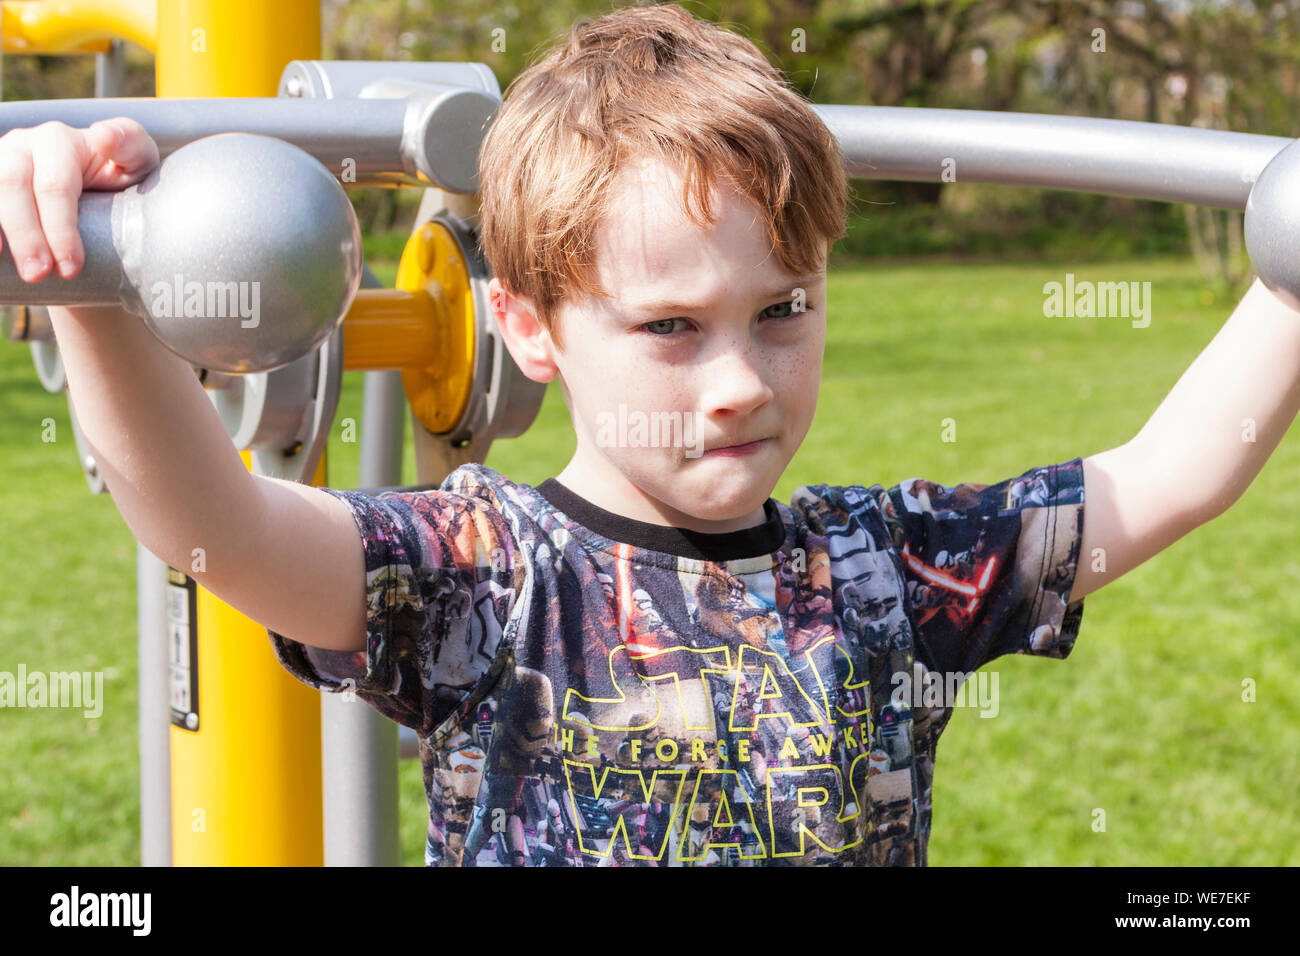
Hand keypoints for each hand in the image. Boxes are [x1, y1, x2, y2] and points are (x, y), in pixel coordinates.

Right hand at [0, 118, 158, 282]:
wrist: (98, 185)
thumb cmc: (122, 173)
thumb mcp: (136, 158)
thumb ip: (129, 143)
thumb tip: (103, 135)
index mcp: (59, 141)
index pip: (54, 186)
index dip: (60, 228)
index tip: (71, 267)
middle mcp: (23, 146)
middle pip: (14, 188)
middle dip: (27, 237)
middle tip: (41, 275)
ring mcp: (1, 160)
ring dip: (5, 234)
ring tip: (25, 273)